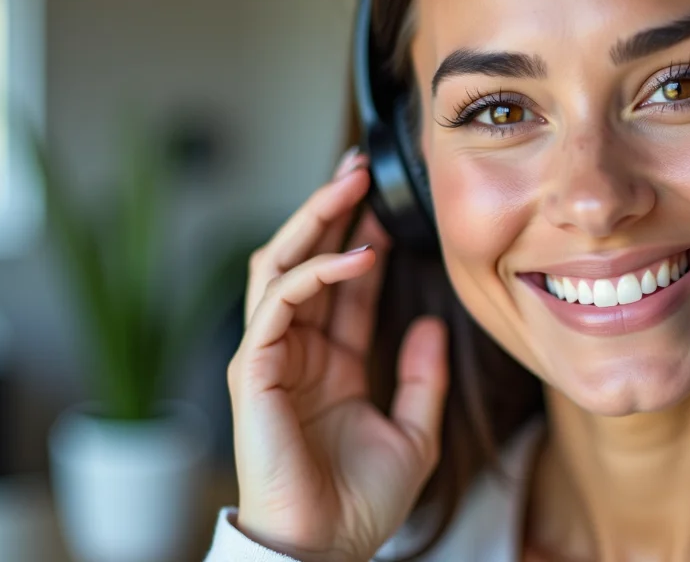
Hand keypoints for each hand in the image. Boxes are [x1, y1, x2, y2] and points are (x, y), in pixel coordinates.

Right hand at [227, 148, 449, 561]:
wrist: (327, 551)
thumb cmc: (361, 505)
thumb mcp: (413, 432)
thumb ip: (422, 377)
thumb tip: (435, 323)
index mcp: (328, 362)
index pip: (341, 283)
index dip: (361, 238)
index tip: (387, 201)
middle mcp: (295, 351)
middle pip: (303, 258)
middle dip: (329, 209)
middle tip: (360, 165)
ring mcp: (270, 356)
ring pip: (280, 265)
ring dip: (314, 220)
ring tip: (351, 183)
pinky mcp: (254, 370)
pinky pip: (281, 302)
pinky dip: (317, 272)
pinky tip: (357, 255)